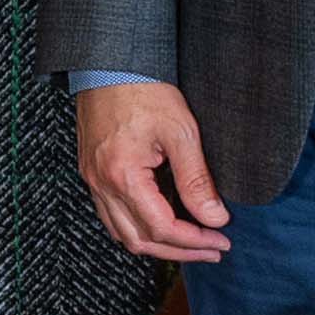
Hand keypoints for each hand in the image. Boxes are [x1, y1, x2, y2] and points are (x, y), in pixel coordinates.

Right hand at [75, 79, 232, 263]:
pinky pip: (111, 216)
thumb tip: (214, 217)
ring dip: (158, 245)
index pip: (162, 228)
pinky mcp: (92, 172)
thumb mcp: (181, 133)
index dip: (194, 240)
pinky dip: (137, 228)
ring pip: (122, 233)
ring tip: (190, 243)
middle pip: (140, 241)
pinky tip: (159, 223)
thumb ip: (197, 180)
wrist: (109, 63)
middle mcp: (102, 183)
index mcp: (123, 175)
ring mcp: (93, 179)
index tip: (221, 239)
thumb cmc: (143, 90)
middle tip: (212, 249)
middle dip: (180, 251)